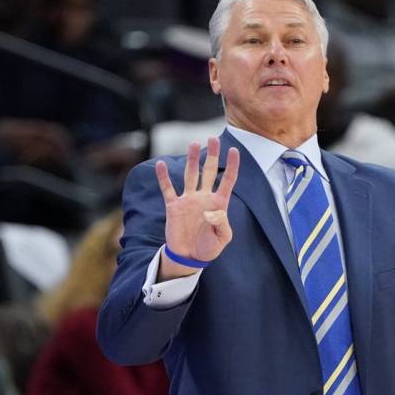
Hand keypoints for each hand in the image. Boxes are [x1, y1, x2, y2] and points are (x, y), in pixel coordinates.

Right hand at [155, 137, 239, 279]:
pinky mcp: (174, 206)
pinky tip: (160, 164)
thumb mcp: (222, 239)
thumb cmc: (209, 248)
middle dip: (211, 155)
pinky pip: (168, 189)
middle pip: (209, 171)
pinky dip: (163, 177)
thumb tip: (212, 210)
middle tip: (212, 138)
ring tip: (194, 144)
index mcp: (219, 203)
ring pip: (190, 175)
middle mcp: (204, 197)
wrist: (189, 257)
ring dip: (192, 160)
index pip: (227, 180)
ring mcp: (188, 200)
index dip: (232, 166)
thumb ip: (222, 223)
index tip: (234, 150)